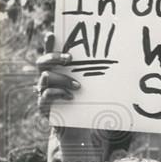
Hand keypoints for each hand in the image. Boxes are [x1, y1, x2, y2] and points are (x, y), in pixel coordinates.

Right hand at [36, 32, 106, 148]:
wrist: (77, 127)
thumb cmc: (86, 102)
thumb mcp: (92, 87)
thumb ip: (95, 75)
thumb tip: (119, 60)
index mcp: (56, 71)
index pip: (49, 53)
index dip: (48, 44)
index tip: (52, 34)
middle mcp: (46, 78)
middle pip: (41, 62)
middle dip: (54, 57)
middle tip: (70, 58)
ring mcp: (43, 91)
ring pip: (45, 77)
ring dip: (63, 79)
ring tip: (78, 86)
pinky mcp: (44, 105)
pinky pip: (46, 95)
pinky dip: (60, 94)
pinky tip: (71, 97)